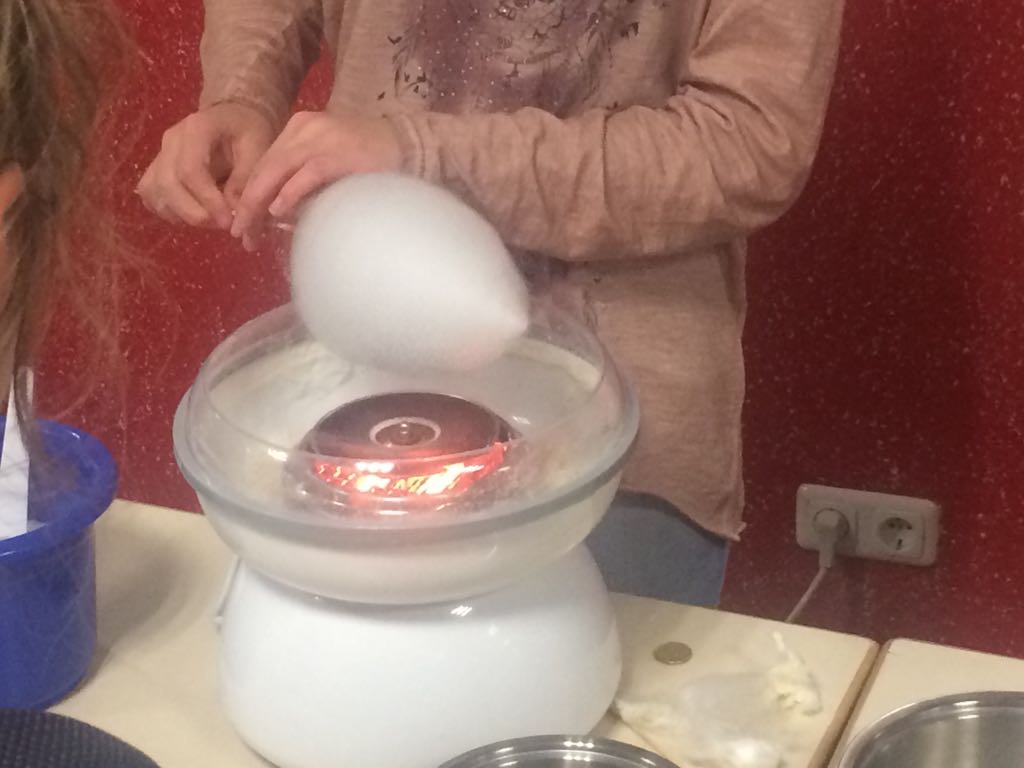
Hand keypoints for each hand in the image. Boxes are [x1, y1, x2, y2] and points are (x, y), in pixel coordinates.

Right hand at [137, 102, 275, 229]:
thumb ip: (245, 181)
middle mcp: (170, 140)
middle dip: (194, 213)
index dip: (208, 201)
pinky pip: (151, 196)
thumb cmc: (247, 132)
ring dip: (182, 215)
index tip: (228, 222)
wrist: (232, 118)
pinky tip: (195, 214)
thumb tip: (234, 215)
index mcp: (196, 129)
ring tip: (212, 220)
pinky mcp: (156, 169)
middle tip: (222, 225)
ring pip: (154, 192)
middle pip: (167, 184)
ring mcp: (159, 154)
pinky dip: (170, 212)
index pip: (191, 170)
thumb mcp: (258, 150)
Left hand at [230, 111, 401, 250]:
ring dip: (259, 203)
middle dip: (247, 204)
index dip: (248, 195)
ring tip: (251, 229)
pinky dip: (289, 193)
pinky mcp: (338, 153)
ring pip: (276, 170)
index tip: (243, 225)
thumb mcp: (328, 165)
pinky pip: (307, 174)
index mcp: (299, 129)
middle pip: (264, 168)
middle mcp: (304, 128)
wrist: (410, 144)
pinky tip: (277, 212)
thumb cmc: (371, 162)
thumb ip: (302, 182)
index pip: (264, 164)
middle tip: (240, 235)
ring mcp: (321, 138)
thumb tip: (275, 216)